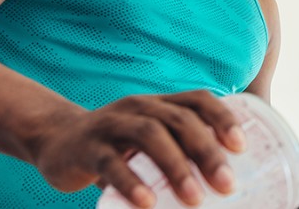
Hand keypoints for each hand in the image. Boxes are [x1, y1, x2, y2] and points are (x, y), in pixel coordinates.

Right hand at [28, 90, 244, 207]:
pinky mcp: (86, 150)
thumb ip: (179, 155)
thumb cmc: (118, 146)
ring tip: (195, 198)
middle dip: (206, 152)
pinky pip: (110, 164)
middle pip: (179, 120)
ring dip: (176, 167)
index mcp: (159, 104)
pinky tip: (147, 203)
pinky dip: (131, 183)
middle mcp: (138, 108)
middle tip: (227, 184)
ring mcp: (111, 126)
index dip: (222, 118)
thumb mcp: (149, 141)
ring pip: (148, 136)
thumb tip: (223, 192)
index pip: (197, 100)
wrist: (57, 141)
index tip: (241, 147)